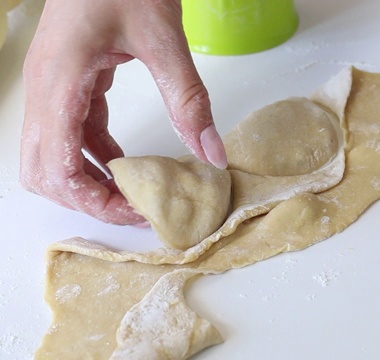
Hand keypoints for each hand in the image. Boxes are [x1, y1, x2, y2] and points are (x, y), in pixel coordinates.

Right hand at [20, 0, 226, 224]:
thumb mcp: (163, 40)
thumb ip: (188, 99)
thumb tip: (212, 153)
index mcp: (60, 83)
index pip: (58, 167)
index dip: (94, 201)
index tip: (136, 210)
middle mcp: (46, 91)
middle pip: (44, 171)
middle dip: (86, 198)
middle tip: (133, 207)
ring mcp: (52, 87)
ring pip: (53, 156)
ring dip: (89, 180)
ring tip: (134, 192)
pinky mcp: (67, 83)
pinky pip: (72, 133)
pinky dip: (96, 156)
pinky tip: (127, 162)